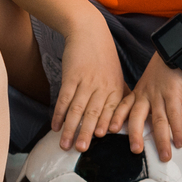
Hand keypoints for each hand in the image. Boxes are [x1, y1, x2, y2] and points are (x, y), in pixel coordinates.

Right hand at [53, 18, 126, 151]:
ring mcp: (85, 81)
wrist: (89, 31)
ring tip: (65, 144)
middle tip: (82, 150)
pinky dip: (59, 113)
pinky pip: (64, 98)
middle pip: (93, 113)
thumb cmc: (104, 55)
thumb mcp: (117, 75)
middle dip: (87, 132)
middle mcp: (102, 86)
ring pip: (77, 109)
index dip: (105, 125)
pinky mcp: (71, 76)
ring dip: (71, 128)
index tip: (100, 139)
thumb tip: (125, 117)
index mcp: (115, 88)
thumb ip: (121, 96)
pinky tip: (55, 126)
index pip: (111, 111)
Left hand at [113, 54, 181, 160]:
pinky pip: (176, 115)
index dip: (116, 119)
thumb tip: (139, 118)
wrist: (176, 52)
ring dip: (161, 140)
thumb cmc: (162, 71)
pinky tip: (179, 142)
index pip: (123, 107)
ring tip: (165, 157)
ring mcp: (160, 95)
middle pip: (137, 117)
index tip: (107, 131)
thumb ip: (142, 100)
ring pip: (159, 121)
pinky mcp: (174, 94)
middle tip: (135, 151)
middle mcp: (146, 96)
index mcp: (137, 93)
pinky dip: (177, 130)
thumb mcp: (147, 84)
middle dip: (136, 135)